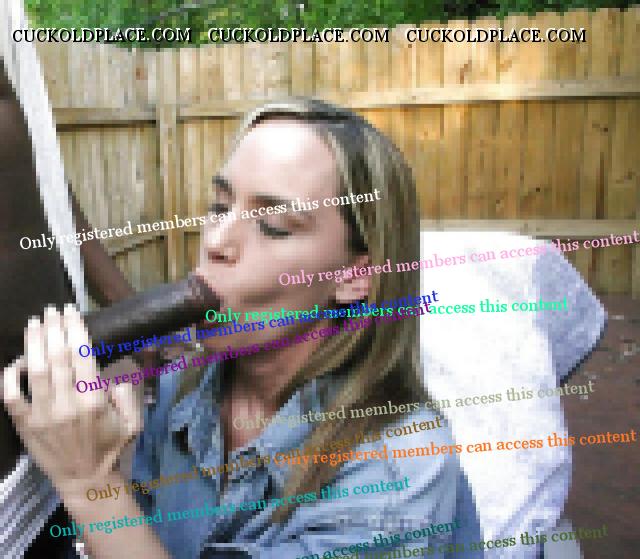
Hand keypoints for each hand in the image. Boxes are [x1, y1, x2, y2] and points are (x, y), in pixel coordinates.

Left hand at [2, 305, 141, 497]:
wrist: (85, 479)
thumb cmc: (110, 446)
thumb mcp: (133, 421)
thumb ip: (126, 393)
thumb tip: (110, 370)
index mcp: (94, 401)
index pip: (82, 355)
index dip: (75, 329)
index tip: (71, 312)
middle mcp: (67, 404)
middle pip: (57, 357)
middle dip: (54, 329)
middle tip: (52, 309)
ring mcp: (43, 415)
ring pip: (34, 371)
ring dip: (34, 343)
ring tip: (35, 322)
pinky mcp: (25, 425)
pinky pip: (10, 397)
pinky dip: (10, 376)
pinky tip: (16, 360)